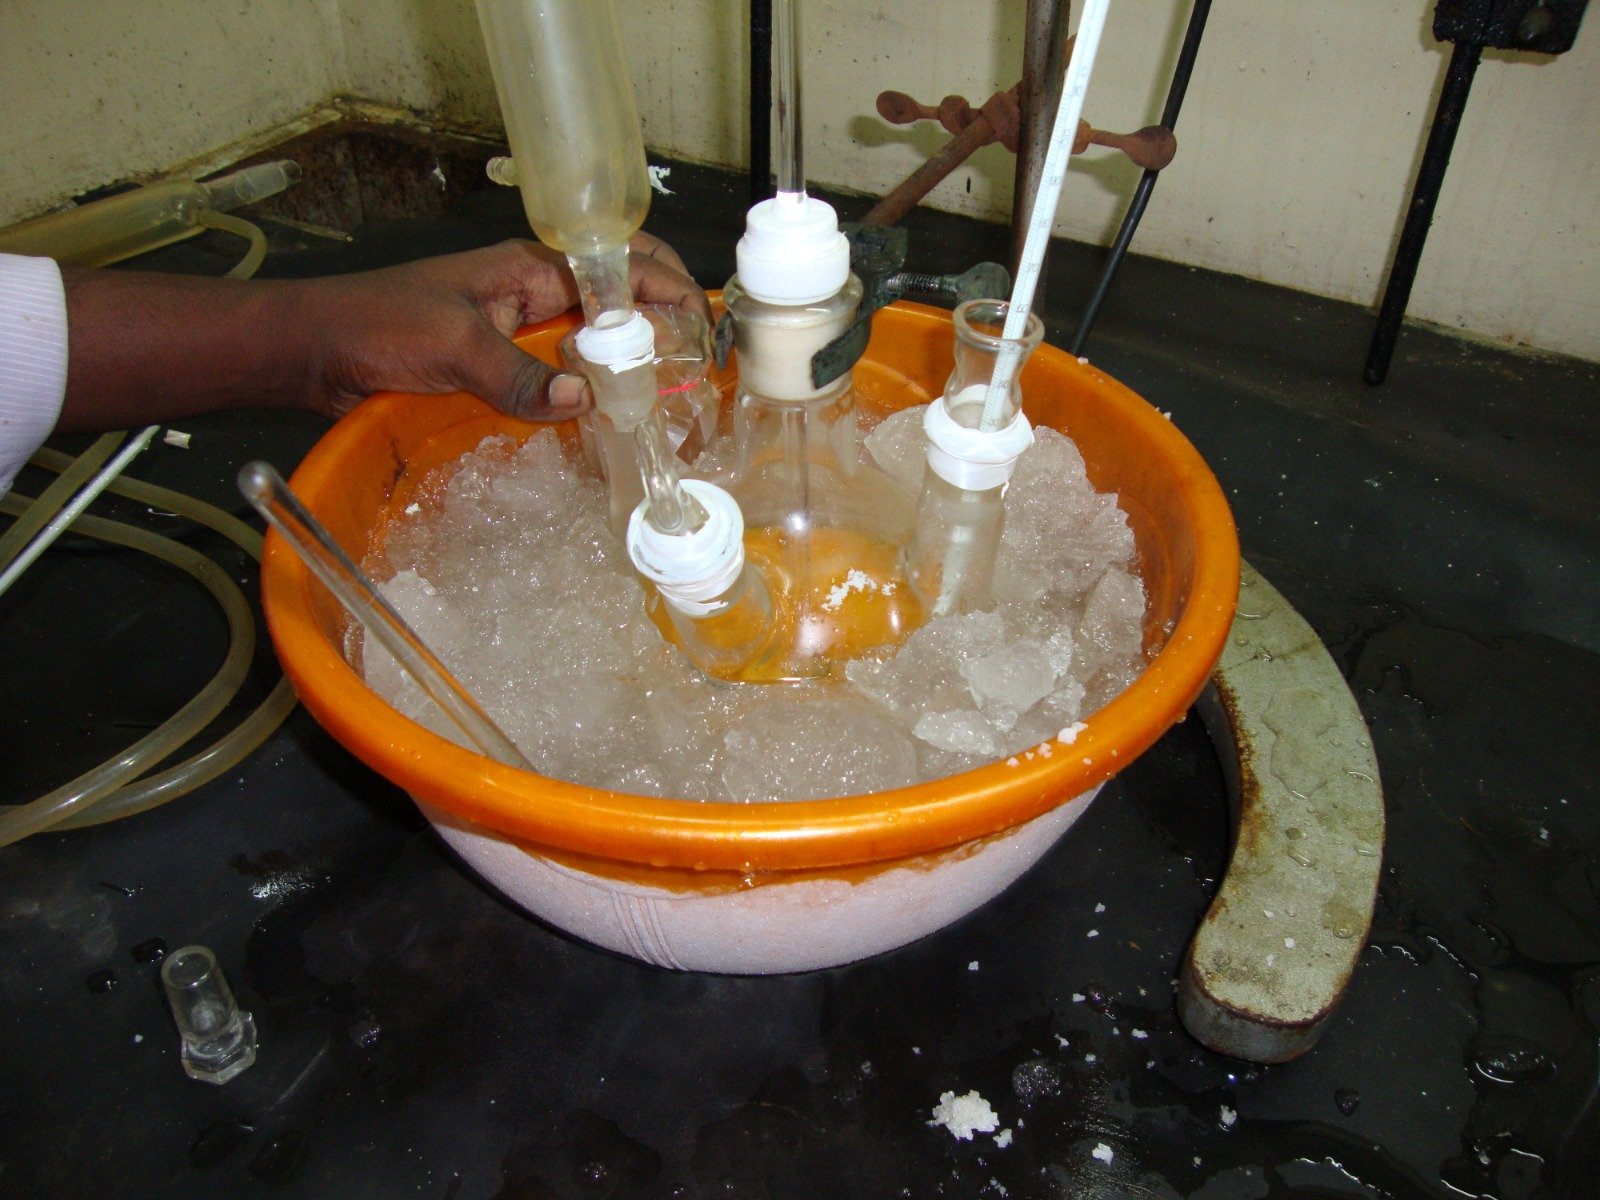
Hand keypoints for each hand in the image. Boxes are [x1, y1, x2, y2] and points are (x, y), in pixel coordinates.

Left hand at [305, 234, 712, 421]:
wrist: (315, 348)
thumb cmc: (376, 324)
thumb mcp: (451, 345)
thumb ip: (516, 374)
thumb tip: (584, 402)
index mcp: (530, 269)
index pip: (622, 267)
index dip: (670, 292)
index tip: (702, 332)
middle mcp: (534, 296)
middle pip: (619, 303)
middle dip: (664, 327)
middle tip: (696, 373)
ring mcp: (519, 332)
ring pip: (594, 343)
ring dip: (630, 366)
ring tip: (668, 402)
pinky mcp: (501, 366)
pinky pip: (560, 377)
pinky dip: (590, 395)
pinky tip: (608, 423)